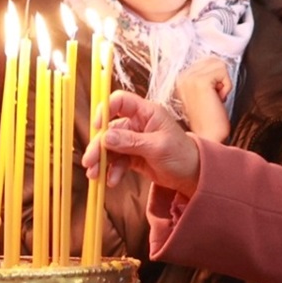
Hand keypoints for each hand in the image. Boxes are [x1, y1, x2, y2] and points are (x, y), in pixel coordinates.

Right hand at [82, 91, 200, 196]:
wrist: (192, 175)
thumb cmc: (182, 154)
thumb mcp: (157, 146)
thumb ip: (131, 141)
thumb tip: (106, 137)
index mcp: (146, 112)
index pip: (120, 101)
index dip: (105, 110)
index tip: (97, 127)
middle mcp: (137, 123)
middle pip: (110, 128)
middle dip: (98, 145)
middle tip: (89, 162)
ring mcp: (133, 139)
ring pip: (110, 146)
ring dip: (101, 161)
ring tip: (95, 175)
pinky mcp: (132, 155)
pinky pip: (117, 160)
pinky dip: (112, 170)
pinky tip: (111, 181)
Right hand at [176, 58, 233, 143]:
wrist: (207, 138)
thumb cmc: (209, 120)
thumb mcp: (203, 94)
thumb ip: (206, 77)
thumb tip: (217, 61)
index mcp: (181, 79)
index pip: (207, 61)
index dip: (216, 78)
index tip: (210, 97)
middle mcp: (182, 76)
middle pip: (214, 60)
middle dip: (220, 78)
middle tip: (213, 98)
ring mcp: (189, 78)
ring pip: (219, 64)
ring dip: (223, 83)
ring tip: (215, 98)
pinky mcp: (200, 82)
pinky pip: (223, 72)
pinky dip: (226, 87)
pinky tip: (218, 100)